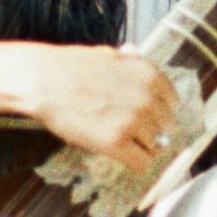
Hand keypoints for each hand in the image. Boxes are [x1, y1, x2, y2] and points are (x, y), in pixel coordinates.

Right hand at [0, 41, 181, 170]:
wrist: (44, 81)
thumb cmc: (71, 66)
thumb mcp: (108, 55)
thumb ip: (129, 60)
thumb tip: (136, 53)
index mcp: (150, 76)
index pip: (172, 103)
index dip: (160, 112)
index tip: (150, 117)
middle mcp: (147, 99)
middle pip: (165, 127)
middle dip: (152, 131)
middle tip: (134, 132)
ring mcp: (132, 122)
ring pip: (154, 146)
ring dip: (141, 147)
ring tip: (122, 142)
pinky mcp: (115, 143)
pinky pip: (141, 163)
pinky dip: (135, 163)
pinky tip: (123, 156)